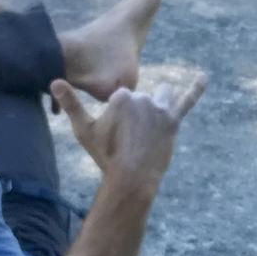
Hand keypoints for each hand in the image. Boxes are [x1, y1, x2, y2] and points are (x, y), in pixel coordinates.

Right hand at [51, 72, 206, 185]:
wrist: (132, 177)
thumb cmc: (106, 154)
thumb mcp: (84, 129)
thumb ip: (70, 103)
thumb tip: (52, 80)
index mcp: (121, 95)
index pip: (121, 98)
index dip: (117, 119)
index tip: (115, 137)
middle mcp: (143, 97)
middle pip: (140, 99)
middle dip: (136, 116)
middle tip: (129, 139)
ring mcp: (160, 108)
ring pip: (161, 97)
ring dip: (157, 105)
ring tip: (150, 124)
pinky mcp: (173, 121)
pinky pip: (187, 101)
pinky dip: (196, 88)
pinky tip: (204, 78)